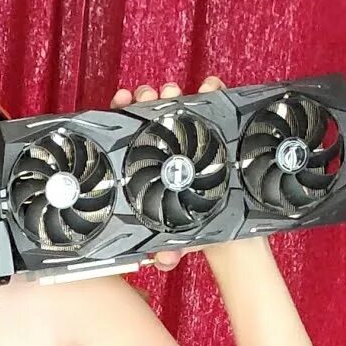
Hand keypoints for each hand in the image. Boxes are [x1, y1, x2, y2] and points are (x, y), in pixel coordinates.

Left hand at [110, 75, 225, 271]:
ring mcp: (189, 141)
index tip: (121, 100)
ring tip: (174, 90)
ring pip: (178, 107)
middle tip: (149, 97)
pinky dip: (214, 91)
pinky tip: (212, 85)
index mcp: (145, 165)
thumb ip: (165, 249)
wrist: (226, 235)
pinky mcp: (217, 136)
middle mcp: (165, 149)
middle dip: (148, 100)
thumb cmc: (190, 229)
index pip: (125, 134)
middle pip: (149, 115)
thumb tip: (164, 261)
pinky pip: (215, 107)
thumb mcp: (172, 237)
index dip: (119, 114)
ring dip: (176, 93)